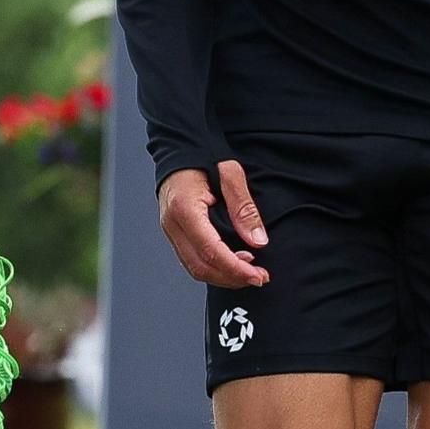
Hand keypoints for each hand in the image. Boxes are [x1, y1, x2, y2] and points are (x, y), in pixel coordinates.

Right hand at [158, 160, 268, 287]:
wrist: (179, 150)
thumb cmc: (204, 158)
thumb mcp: (230, 175)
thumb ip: (244, 208)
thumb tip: (258, 241)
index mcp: (185, 209)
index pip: (211, 250)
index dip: (236, 268)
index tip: (259, 276)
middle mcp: (172, 224)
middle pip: (200, 266)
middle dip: (232, 278)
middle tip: (259, 277)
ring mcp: (170, 231)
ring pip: (194, 268)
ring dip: (223, 276)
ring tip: (249, 271)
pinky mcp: (174, 234)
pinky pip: (191, 260)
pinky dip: (213, 267)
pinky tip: (233, 262)